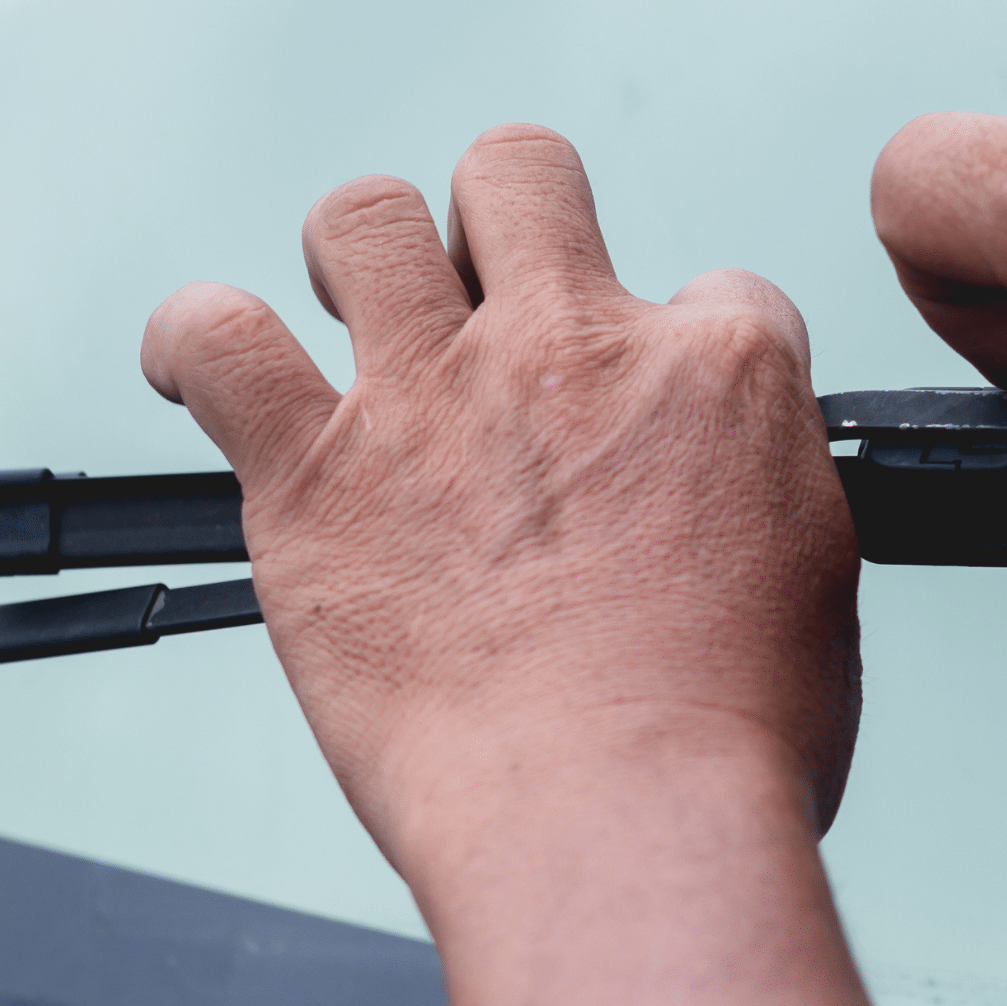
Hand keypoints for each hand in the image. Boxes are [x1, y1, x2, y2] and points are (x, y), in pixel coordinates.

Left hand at [140, 130, 1006, 1005]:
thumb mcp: (813, 582)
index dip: (674, 347)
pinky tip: (202, 368)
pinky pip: (215, 342)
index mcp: (719, 373)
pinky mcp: (314, 474)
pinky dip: (193, 342)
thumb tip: (730, 483)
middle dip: (507, 218)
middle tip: (491, 300)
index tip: (646, 411)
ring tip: (354, 306)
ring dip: (360, 252)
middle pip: (523, 178)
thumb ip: (761, 490)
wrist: (621, 827)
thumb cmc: (723, 746)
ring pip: (366, 218)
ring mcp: (436, 398)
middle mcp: (574, 347)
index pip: (709, 291)